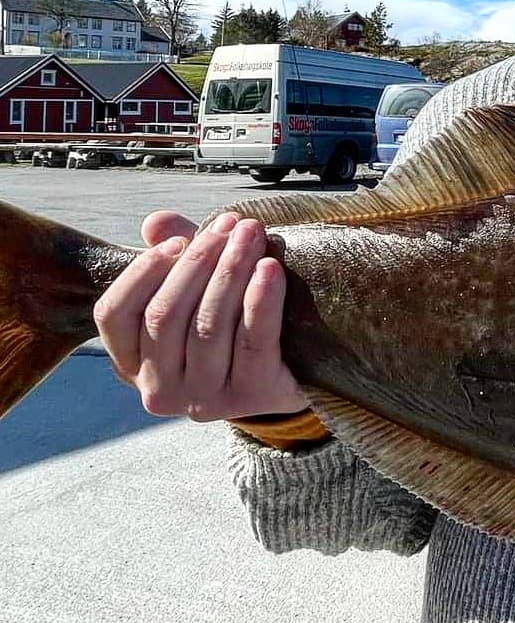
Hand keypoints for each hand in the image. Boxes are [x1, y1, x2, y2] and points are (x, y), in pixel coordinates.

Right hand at [93, 209, 305, 420]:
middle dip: (200, 260)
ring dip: (232, 272)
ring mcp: (202, 399)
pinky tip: (271, 269)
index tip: (178, 240)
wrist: (292, 371)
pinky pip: (253, 342)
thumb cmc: (234, 324)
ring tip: (252, 236)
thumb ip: (176, 256)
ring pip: (208, 326)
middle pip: (165, 315)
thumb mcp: (199, 288)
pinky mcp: (250, 397)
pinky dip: (261, 301)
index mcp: (131, 362)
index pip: (113, 314)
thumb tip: (157, 223)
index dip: (143, 272)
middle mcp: (158, 389)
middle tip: (233, 226)